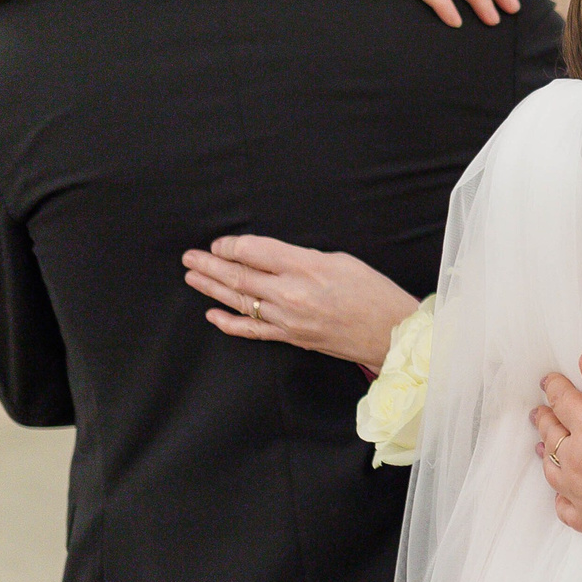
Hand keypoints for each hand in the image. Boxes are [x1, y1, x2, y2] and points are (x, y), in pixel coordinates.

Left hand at [182, 235, 419, 369]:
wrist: (393, 333)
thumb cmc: (374, 294)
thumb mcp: (342, 261)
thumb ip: (303, 258)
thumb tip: (273, 259)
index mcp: (306, 267)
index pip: (254, 251)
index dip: (231, 246)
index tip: (220, 244)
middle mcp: (291, 294)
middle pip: (239, 276)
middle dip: (209, 265)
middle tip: (189, 257)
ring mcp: (288, 319)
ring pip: (239, 301)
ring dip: (211, 288)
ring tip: (192, 276)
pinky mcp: (291, 338)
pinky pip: (252, 331)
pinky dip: (229, 323)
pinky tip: (213, 314)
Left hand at [530, 356, 581, 542]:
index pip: (562, 401)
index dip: (554, 387)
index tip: (549, 381)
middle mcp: (577, 461)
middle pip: (552, 435)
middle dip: (545, 419)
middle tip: (539, 412)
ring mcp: (581, 494)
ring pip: (551, 471)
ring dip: (545, 453)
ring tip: (541, 445)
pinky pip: (565, 509)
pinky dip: (559, 498)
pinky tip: (562, 493)